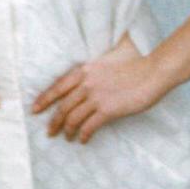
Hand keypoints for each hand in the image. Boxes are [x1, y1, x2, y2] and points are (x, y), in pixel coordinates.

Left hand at [31, 32, 161, 144]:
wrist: (154, 70)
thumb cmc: (138, 60)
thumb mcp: (113, 52)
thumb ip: (101, 55)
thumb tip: (102, 48)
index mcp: (85, 69)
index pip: (58, 86)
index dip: (44, 99)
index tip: (35, 109)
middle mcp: (86, 83)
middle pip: (62, 106)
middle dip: (53, 121)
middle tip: (50, 132)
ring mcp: (96, 97)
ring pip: (73, 118)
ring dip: (67, 131)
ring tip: (67, 138)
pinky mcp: (108, 110)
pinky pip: (89, 126)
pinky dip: (84, 135)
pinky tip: (84, 140)